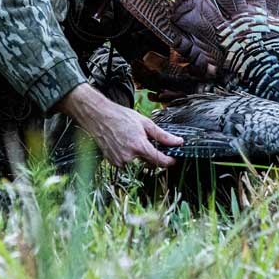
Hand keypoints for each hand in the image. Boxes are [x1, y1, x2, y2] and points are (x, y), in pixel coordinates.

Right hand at [56, 83, 182, 167]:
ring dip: (139, 154)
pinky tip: (123, 143)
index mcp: (139, 146)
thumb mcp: (145, 123)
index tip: (173, 160)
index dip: (168, 161)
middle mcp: (129, 156)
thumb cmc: (121, 117)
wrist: (99, 117)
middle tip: (148, 141)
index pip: (159, 160)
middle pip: (149, 161)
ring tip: (131, 138)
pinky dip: (128, 155)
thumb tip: (178, 142)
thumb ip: (162, 135)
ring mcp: (120, 161)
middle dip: (152, 154)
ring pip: (137, 162)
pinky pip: (127, 162)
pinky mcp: (113, 162)